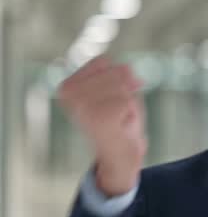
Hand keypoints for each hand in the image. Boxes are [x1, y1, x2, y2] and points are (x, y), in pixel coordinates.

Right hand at [58, 56, 146, 196]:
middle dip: (125, 89)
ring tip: (119, 117)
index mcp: (68, 85)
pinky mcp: (98, 118)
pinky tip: (120, 125)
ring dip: (128, 101)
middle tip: (118, 110)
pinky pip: (126, 100)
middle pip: (114, 71)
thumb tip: (127, 70)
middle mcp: (68, 94)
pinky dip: (131, 111)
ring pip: (121, 86)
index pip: (102, 61)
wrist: (120, 156)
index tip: (110, 98)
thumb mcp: (119, 89)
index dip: (117, 77)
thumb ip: (120, 73)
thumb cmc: (119, 120)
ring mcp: (81, 106)